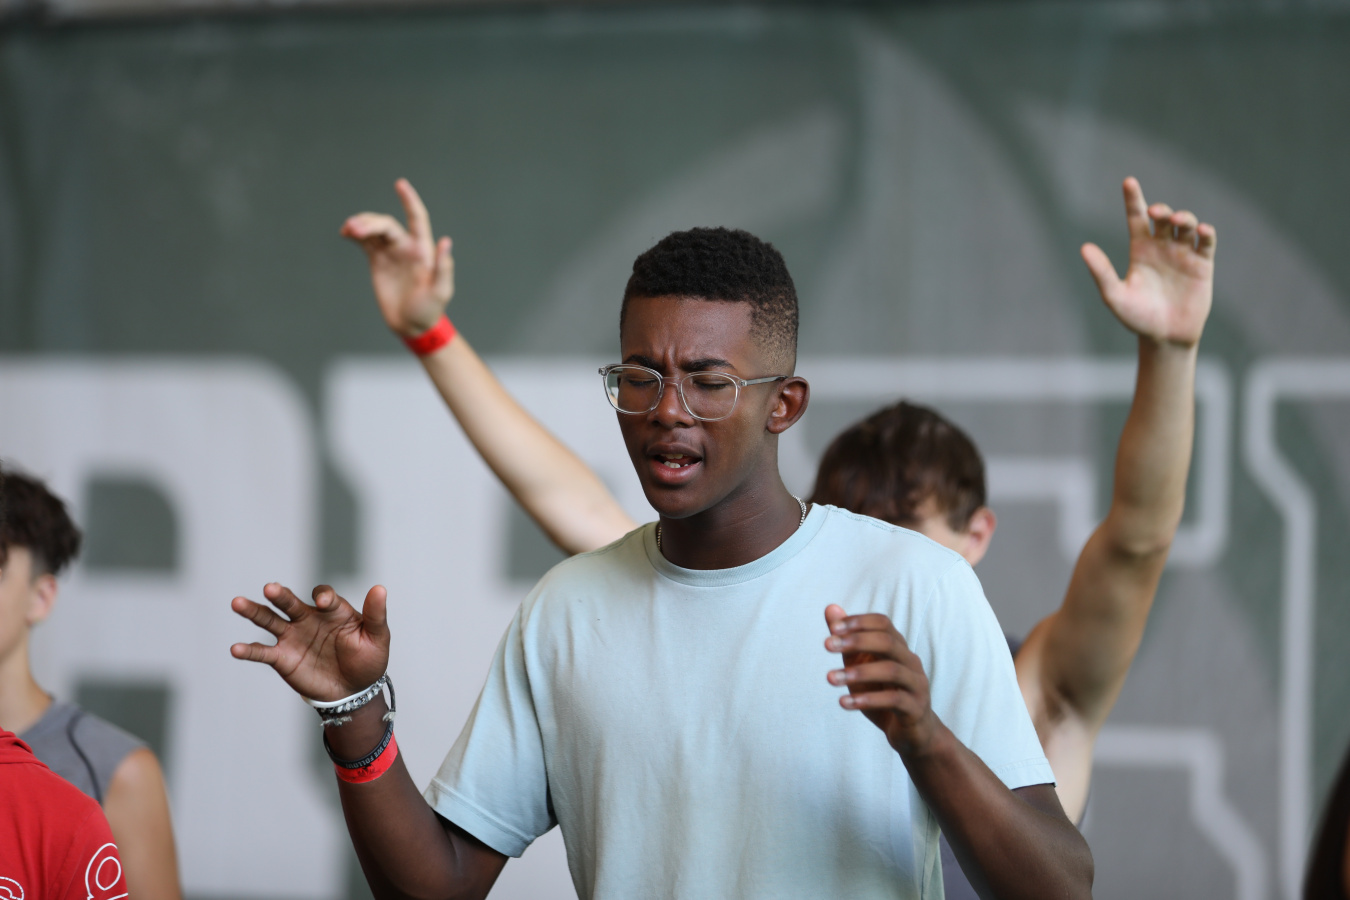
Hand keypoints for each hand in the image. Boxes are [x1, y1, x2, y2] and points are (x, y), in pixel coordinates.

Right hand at [230, 583, 389, 701]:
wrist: (354, 690)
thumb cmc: (368, 659)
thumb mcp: (377, 637)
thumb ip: (375, 614)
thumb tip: (380, 588)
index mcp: (332, 610)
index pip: (324, 596)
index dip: (323, 596)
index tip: (322, 601)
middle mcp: (308, 618)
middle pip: (290, 602)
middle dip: (281, 595)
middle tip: (270, 588)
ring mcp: (293, 637)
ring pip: (270, 620)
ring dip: (254, 611)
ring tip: (237, 603)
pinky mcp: (282, 658)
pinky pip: (263, 652)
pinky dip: (249, 650)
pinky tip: (235, 648)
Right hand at [340, 178, 453, 337]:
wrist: (412, 325)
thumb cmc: (430, 310)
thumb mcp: (440, 291)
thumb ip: (443, 267)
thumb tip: (447, 241)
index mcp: (423, 249)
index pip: (417, 218)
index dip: (409, 201)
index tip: (400, 184)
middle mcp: (406, 247)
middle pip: (386, 224)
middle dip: (370, 222)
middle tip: (354, 229)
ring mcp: (391, 253)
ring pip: (374, 230)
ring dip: (361, 225)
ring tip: (349, 229)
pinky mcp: (377, 262)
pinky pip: (365, 242)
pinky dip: (355, 234)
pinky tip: (346, 233)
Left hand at [824, 605, 937, 757]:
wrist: (913, 733)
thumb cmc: (883, 693)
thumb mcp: (861, 665)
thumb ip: (847, 640)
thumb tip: (829, 607)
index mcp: (898, 647)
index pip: (882, 623)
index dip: (858, 622)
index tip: (832, 629)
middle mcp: (910, 661)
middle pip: (888, 642)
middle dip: (856, 641)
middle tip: (826, 645)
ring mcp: (916, 685)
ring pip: (891, 670)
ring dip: (858, 673)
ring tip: (829, 678)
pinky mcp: (915, 708)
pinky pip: (893, 700)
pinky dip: (868, 700)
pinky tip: (844, 703)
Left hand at [1080, 176, 1215, 347]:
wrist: (1165, 338)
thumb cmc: (1136, 318)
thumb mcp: (1115, 295)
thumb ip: (1102, 272)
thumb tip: (1084, 248)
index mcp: (1140, 249)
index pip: (1136, 218)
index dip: (1133, 199)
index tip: (1129, 182)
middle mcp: (1162, 247)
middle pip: (1164, 218)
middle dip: (1162, 210)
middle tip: (1157, 212)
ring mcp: (1183, 254)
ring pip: (1186, 225)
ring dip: (1184, 218)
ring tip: (1178, 220)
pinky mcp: (1202, 265)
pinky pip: (1206, 243)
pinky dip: (1206, 234)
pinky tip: (1202, 231)